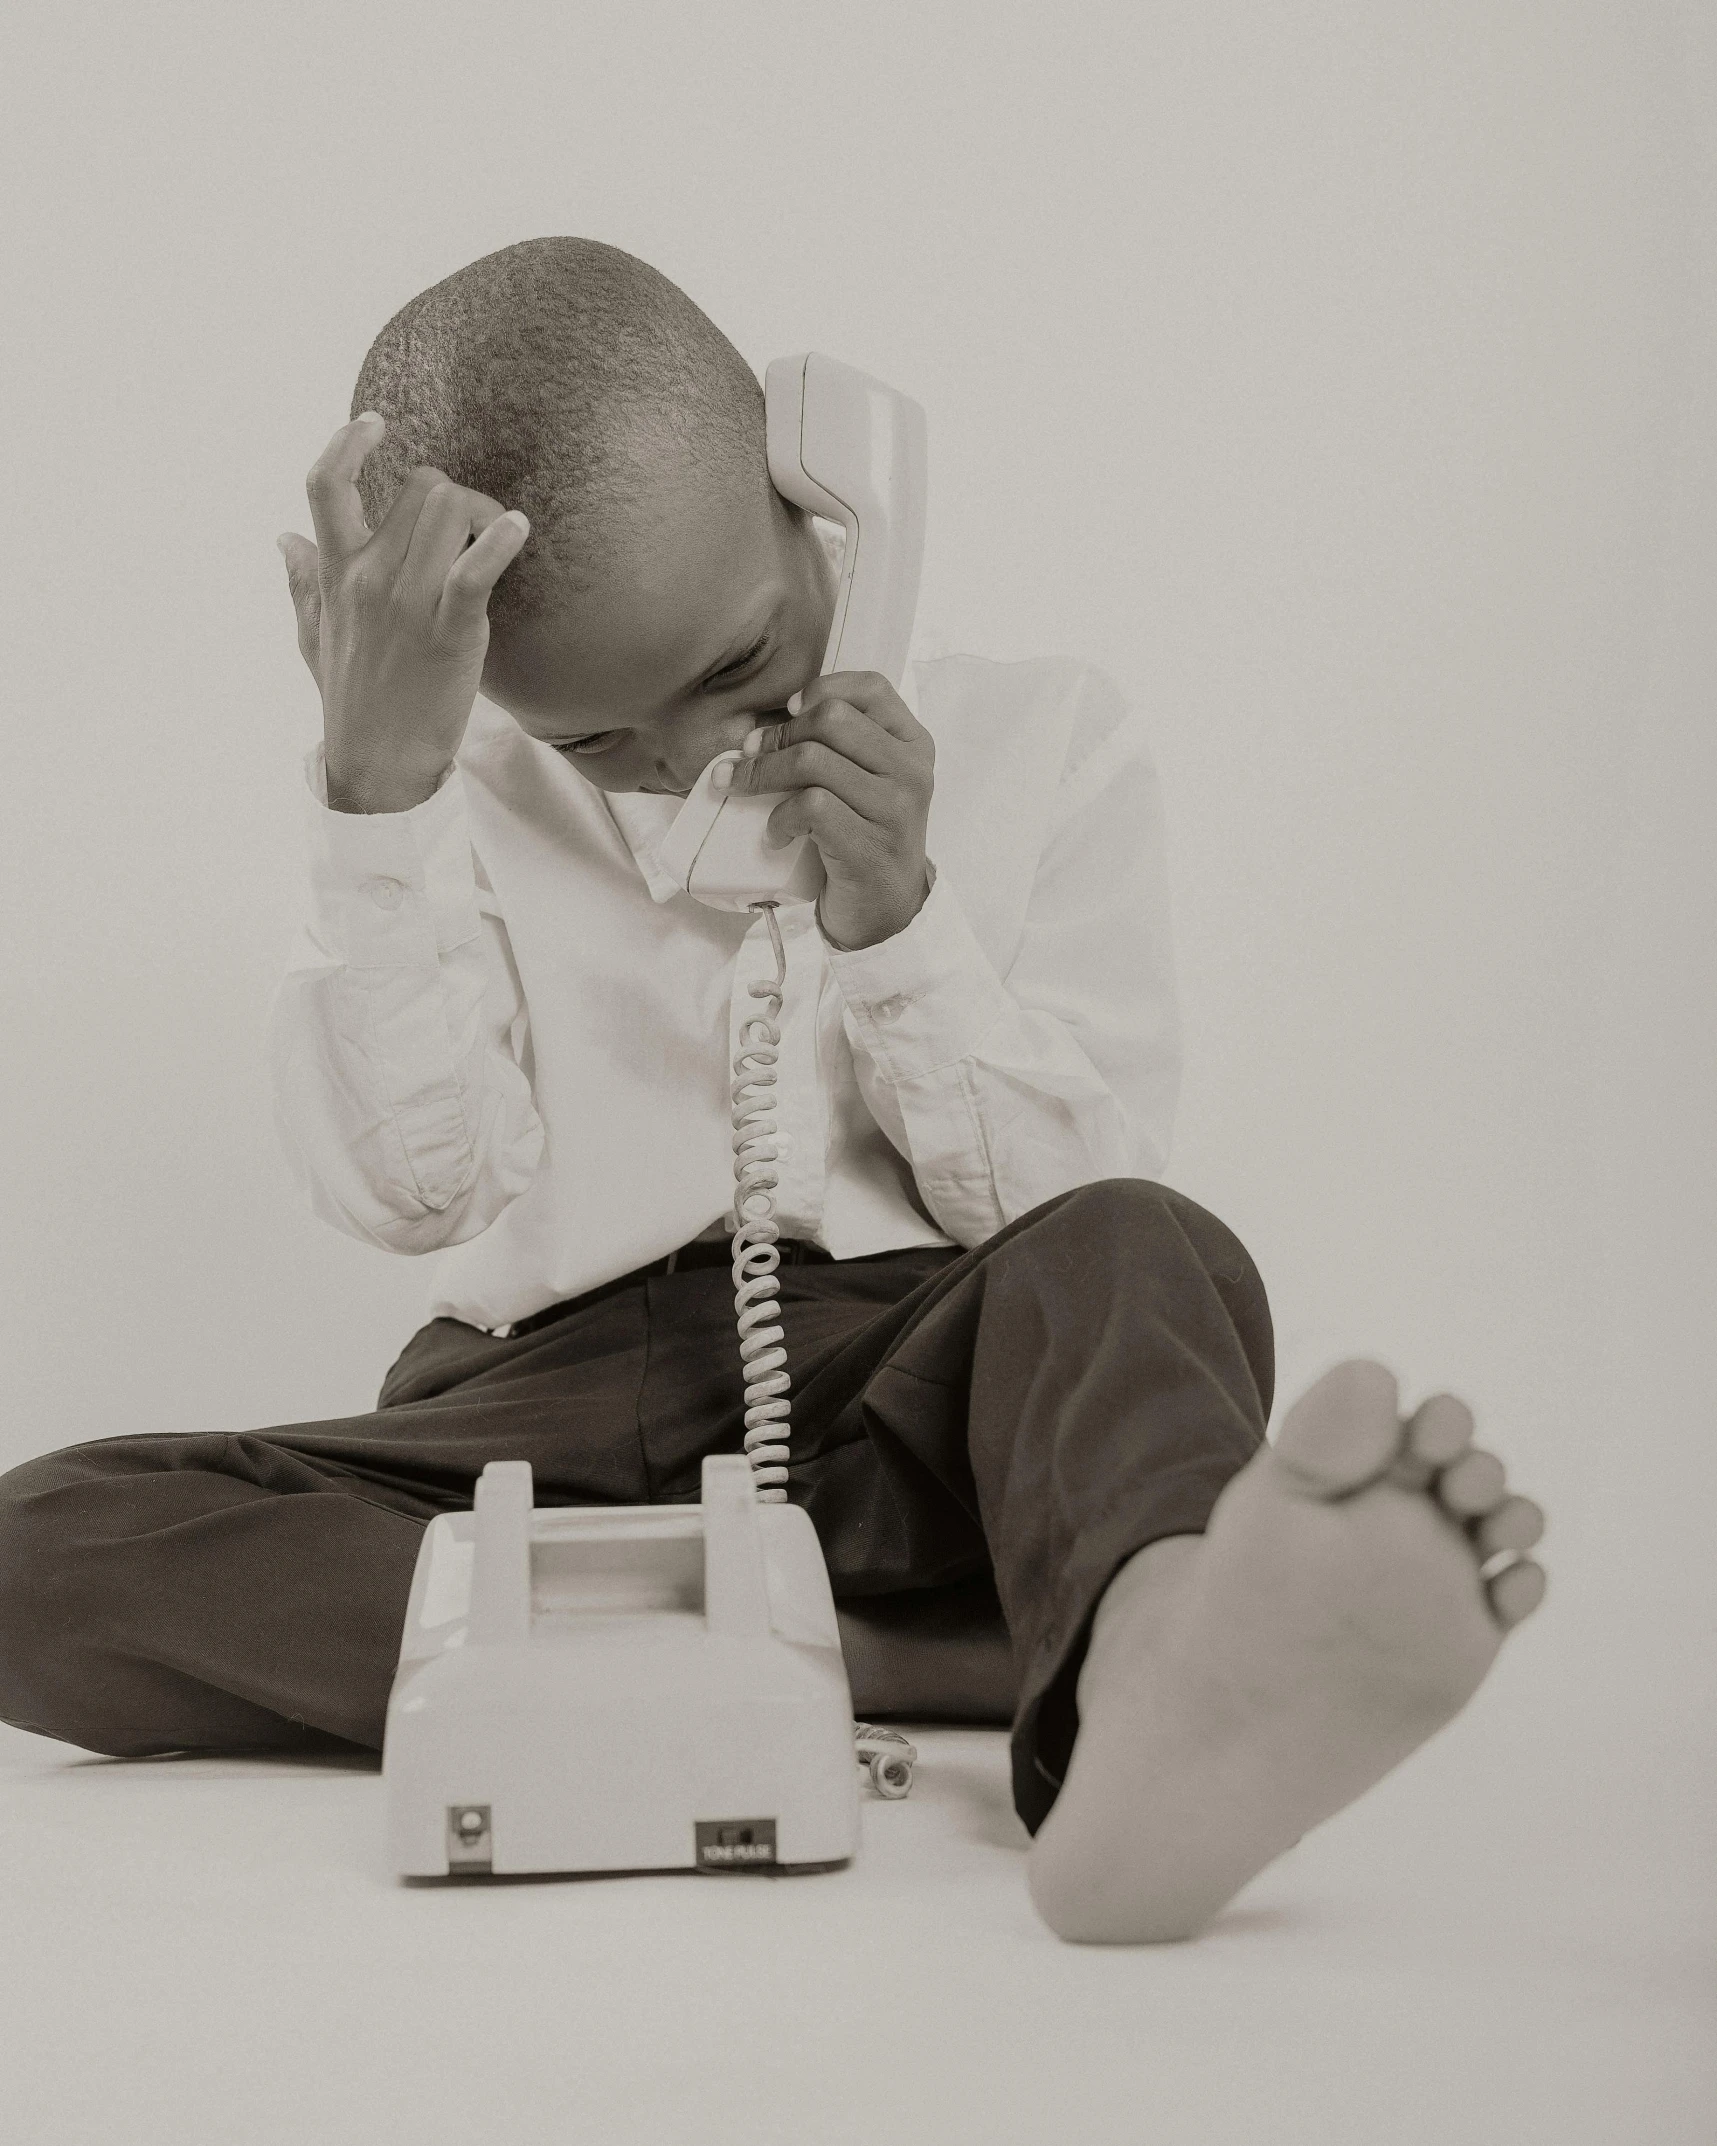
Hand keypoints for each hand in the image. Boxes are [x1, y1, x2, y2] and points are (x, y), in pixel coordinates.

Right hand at [277, 415, 530, 812]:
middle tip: (470, 527)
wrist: (378, 762)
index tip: (374, 423)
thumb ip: (301, 580)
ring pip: (450, 510)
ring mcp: (407, 601)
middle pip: (419, 487)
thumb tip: (284, 537)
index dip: (348, 441)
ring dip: (482, 514)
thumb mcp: (312, 634)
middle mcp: (368, 576)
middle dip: (453, 495)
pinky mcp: (449, 629)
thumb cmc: (351, 698)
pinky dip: (500, 540)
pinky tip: (518, 529)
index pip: (325, 484)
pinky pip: (473, 568)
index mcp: (335, 570)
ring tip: (494, 541)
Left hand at [720, 672, 934, 949]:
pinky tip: (775, 834)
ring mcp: (894, 810)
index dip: (823, 688)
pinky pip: (810, 808)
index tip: (789, 712)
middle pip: (832, 718)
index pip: (872, 688)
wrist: (885, 907)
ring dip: (763, 773)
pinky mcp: (869, 846)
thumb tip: (761, 728)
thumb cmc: (865, 835)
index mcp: (914, 745)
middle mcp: (911, 772)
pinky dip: (780, 818)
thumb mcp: (867, 781)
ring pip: (813, 760)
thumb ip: (840, 746)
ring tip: (743, 789)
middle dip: (779, 734)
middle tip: (750, 755)